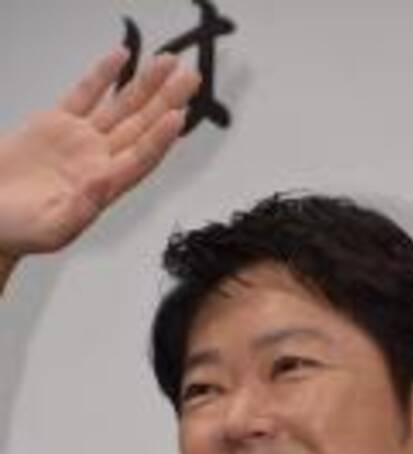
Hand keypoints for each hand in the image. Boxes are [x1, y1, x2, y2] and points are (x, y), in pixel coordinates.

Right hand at [0, 48, 199, 257]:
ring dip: (145, 85)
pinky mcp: (56, 125)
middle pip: (141, 127)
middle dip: (167, 101)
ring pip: (120, 107)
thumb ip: (80, 209)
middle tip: (191, 78)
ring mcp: (79, 141)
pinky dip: (103, 75)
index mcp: (101, 188)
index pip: (139, 157)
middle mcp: (97, 161)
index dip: (160, 137)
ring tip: (168, 61)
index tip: (178, 113)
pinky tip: (122, 57)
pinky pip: (85, 94)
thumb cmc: (16, 232)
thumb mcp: (49, 229)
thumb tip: (103, 182)